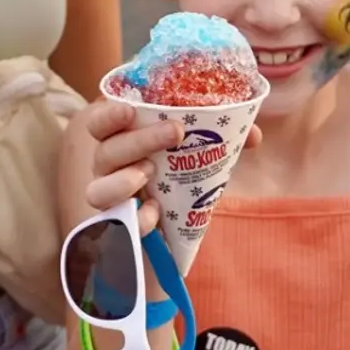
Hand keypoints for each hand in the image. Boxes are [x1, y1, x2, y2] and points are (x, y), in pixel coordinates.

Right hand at [63, 100, 264, 235]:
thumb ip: (222, 142)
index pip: (99, 121)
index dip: (109, 113)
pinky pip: (113, 225)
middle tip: (176, 132)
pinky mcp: (115, 230)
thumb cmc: (179, 186)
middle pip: (105, 149)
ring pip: (97, 189)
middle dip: (140, 139)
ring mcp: (108, 201)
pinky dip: (136, 218)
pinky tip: (156, 214)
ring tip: (151, 174)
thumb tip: (253, 135)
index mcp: (122, 142)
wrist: (171, 240)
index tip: (132, 109)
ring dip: (124, 179)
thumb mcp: (201, 161)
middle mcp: (108, 169)